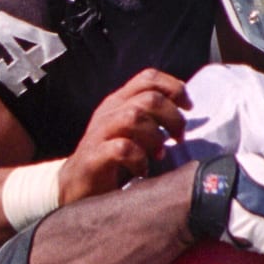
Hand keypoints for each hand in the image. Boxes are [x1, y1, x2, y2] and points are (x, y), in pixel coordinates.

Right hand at [59, 68, 190, 203]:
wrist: (75, 186)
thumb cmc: (112, 159)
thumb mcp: (133, 132)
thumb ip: (151, 118)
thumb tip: (184, 115)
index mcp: (119, 102)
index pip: (148, 78)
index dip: (174, 88)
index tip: (188, 107)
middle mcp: (109, 112)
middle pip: (148, 98)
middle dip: (172, 117)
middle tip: (179, 137)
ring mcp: (99, 133)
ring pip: (133, 117)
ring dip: (155, 136)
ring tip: (160, 154)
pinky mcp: (93, 157)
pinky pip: (121, 148)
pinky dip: (139, 159)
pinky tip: (142, 170)